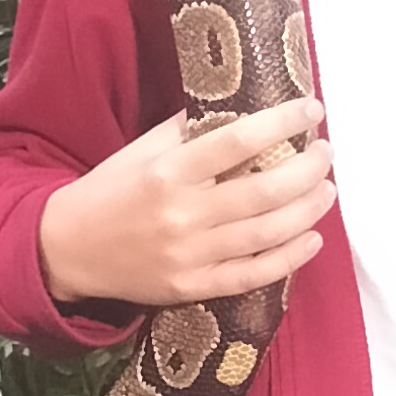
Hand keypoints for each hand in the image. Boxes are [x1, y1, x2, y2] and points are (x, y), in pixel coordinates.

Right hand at [37, 100, 333, 309]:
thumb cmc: (112, 189)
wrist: (69, 248)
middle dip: (306, 169)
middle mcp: (182, 214)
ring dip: (307, 210)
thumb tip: (245, 107)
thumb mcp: (144, 149)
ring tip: (326, 189)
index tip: (312, 109)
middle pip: (262, 191)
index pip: (237, 141)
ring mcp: (189, 255)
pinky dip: (288, 259)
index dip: (282, 123)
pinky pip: (251, 275)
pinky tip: (312, 239)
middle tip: (326, 153)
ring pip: (265, 233)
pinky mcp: (192, 287)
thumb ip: (190, 130)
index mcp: (169, 171)